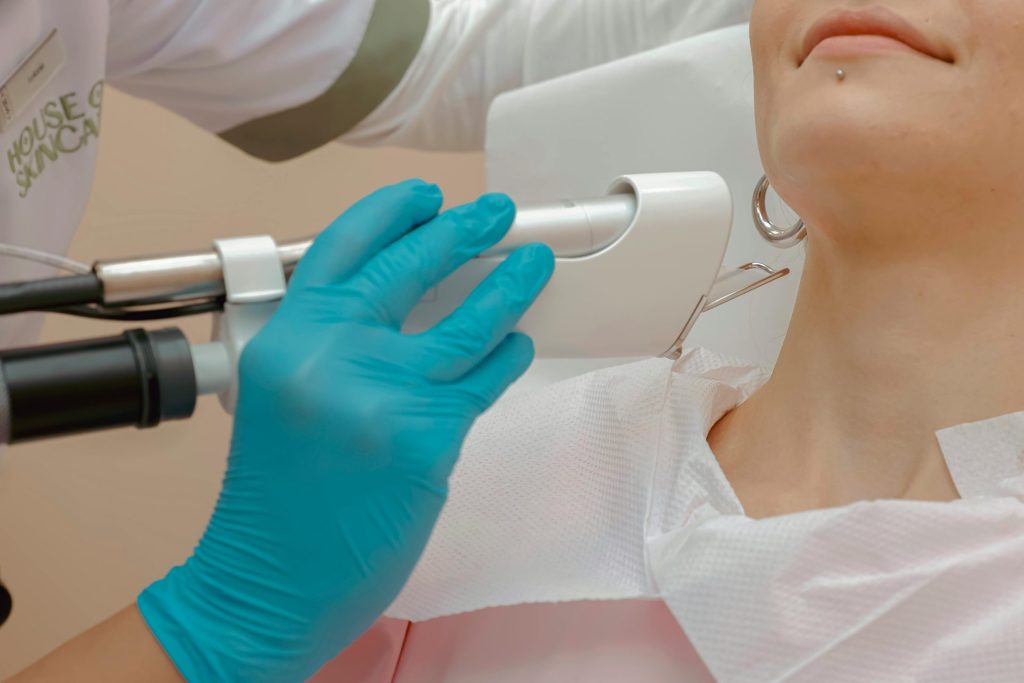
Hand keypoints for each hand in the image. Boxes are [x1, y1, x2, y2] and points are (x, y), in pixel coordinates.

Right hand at [137, 180, 554, 681]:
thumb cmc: (276, 498)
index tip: (426, 196)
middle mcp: (332, 354)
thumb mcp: (284, 395)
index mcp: (288, 338)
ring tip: (533, 261)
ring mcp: (385, 392)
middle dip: (464, 229)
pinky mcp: (430, 434)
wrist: (273, 577)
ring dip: (509, 284)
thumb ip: (333, 340)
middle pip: (412, 266)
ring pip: (468, 319)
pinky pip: (484, 378)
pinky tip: (517, 342)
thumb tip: (409, 297)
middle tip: (495, 213)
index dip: (392, 209)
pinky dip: (508, 355)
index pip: (345, 245)